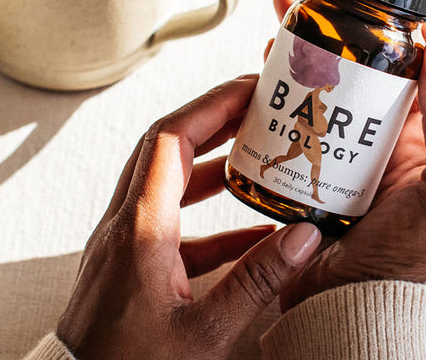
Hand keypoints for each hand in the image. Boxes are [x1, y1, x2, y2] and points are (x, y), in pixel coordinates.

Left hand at [56, 77, 321, 359]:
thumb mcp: (205, 333)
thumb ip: (256, 282)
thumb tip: (303, 237)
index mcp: (139, 228)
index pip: (170, 139)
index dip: (210, 106)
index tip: (249, 91)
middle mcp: (124, 224)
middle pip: (165, 148)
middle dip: (213, 121)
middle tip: (256, 109)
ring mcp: (122, 243)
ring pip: (166, 182)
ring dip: (211, 165)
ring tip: (258, 158)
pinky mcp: (128, 265)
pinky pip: (170, 224)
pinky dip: (209, 218)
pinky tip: (251, 231)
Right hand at [271, 0, 425, 308]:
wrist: (345, 309)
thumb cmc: (405, 264)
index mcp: (425, 129)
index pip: (418, 45)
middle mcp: (381, 128)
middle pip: (360, 45)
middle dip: (340, 0)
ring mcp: (338, 141)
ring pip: (321, 67)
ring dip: (304, 25)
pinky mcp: (300, 157)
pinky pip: (287, 104)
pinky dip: (275, 73)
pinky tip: (264, 54)